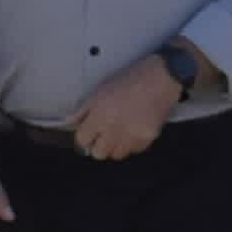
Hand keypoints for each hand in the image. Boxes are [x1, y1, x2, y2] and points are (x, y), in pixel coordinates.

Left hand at [67, 53, 181, 162]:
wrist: (162, 77)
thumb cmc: (130, 78)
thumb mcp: (101, 89)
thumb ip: (83, 109)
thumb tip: (69, 122)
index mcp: (100, 114)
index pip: (82, 140)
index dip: (84, 137)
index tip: (88, 134)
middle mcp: (114, 128)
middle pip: (98, 153)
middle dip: (98, 145)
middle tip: (104, 135)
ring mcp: (132, 135)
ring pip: (117, 155)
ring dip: (115, 146)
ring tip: (120, 133)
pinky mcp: (148, 138)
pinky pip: (135, 150)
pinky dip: (133, 144)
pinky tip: (134, 131)